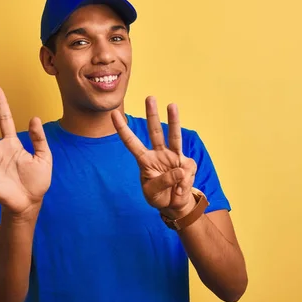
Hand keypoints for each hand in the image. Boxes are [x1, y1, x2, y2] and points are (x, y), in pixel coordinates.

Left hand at [111, 97, 196, 219]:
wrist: (174, 204)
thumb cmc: (159, 196)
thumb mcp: (153, 193)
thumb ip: (164, 181)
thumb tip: (180, 169)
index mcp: (144, 160)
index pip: (131, 142)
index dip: (123, 129)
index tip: (113, 114)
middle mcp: (159, 154)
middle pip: (154, 131)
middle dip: (151, 114)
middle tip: (149, 97)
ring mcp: (173, 157)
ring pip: (174, 136)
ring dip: (173, 120)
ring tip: (172, 105)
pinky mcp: (187, 164)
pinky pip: (187, 170)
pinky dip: (184, 183)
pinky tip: (180, 190)